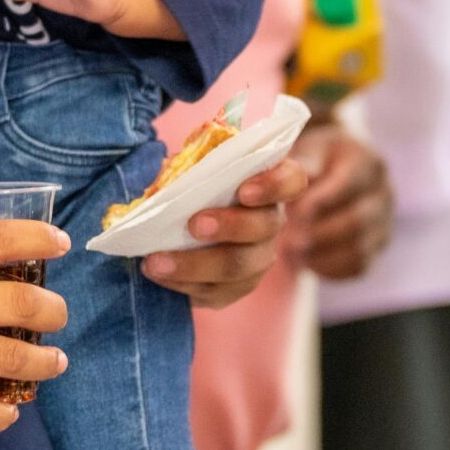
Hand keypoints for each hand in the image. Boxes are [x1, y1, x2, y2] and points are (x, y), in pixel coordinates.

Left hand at [144, 159, 307, 307]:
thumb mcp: (197, 162)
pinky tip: (157, 275)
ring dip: (195, 264)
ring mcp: (258, 259)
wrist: (184, 221)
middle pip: (264, 227)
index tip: (244, 191)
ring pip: (238, 268)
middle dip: (230, 226)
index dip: (273, 186)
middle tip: (194, 225)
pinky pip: (215, 291)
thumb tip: (170, 166)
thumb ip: (192, 158)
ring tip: (157, 262)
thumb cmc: (197, 181)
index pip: (292, 181)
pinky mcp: (236, 288)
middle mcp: (271, 222)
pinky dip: (182, 283)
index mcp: (269, 184)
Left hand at [285, 123, 393, 279]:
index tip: (288, 212)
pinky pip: (357, 266)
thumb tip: (285, 182)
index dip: (316, 203)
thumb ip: (300, 164)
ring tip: (291, 252)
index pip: (346, 186)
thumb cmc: (316, 157)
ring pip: (359, 249)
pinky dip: (329, 267)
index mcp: (367, 164)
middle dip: (317, 233)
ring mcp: (384, 223)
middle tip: (286, 240)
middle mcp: (383, 194)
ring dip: (321, 254)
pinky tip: (305, 260)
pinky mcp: (377, 246)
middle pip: (356, 222)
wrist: (333, 167)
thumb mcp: (308, 149)